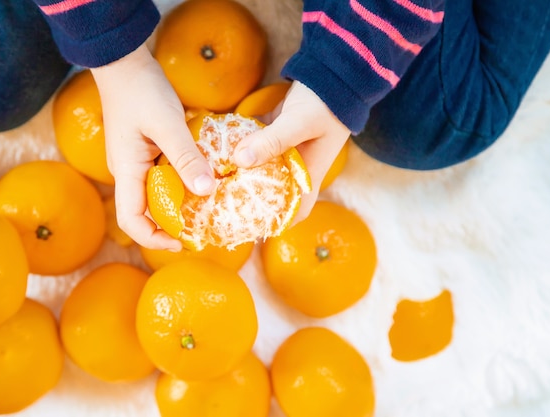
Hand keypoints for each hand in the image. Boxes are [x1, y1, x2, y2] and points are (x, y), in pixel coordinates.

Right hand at [91, 42, 214, 250]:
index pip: (131, 220)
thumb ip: (186, 157)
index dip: (153, 238)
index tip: (181, 242)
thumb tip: (206, 191)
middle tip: (201, 227)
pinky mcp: (145, 150)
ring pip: (156, 194)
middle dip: (170, 225)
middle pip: (145, 212)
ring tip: (205, 205)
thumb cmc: (141, 91)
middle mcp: (128, 172)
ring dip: (178, 203)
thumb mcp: (167, 124)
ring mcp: (136, 161)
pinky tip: (199, 177)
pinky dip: (180, 182)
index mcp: (126, 171)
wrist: (125, 62)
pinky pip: (162, 176)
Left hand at [233, 81, 350, 223]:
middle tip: (222, 205)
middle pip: (274, 195)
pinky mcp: (277, 137)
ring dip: (244, 177)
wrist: (332, 74)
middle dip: (252, 202)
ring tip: (218, 183)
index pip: (296, 212)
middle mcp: (298, 169)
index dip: (277, 224)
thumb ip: (271, 141)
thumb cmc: (323, 104)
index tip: (250, 229)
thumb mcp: (299, 123)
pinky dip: (244, 154)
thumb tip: (239, 160)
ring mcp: (287, 152)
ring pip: (263, 173)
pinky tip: (222, 154)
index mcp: (309, 175)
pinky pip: (258, 151)